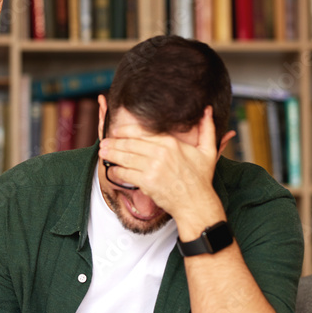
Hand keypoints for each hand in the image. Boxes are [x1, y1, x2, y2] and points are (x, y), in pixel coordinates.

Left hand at [98, 106, 232, 226]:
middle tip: (104, 143)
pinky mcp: (146, 181)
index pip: (142, 132)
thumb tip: (208, 110)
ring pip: (124, 157)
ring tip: (103, 153)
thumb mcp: (208, 151)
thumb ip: (207, 128)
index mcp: (171, 142)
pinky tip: (111, 170)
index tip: (116, 131)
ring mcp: (152, 167)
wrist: (196, 203)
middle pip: (129, 144)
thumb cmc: (200, 179)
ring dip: (111, 155)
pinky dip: (115, 171)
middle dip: (113, 142)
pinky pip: (124, 173)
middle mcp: (160, 152)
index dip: (125, 131)